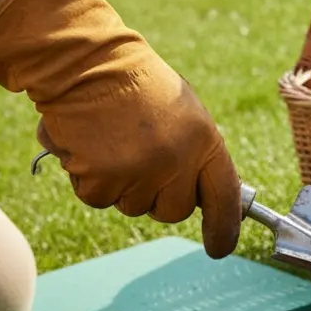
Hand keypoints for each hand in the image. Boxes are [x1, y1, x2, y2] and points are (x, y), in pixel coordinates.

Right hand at [0, 0, 241, 258]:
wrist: (85, 64)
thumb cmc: (137, 85)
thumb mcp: (185, 114)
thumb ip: (195, 153)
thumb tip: (203, 193)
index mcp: (205, 141)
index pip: (224, 196)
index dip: (224, 227)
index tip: (219, 246)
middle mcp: (176, 163)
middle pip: (173, 211)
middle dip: (159, 195)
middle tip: (143, 157)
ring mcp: (138, 175)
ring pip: (132, 206)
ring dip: (122, 183)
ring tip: (114, 139)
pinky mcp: (100, 182)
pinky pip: (99, 199)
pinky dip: (91, 178)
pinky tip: (91, 144)